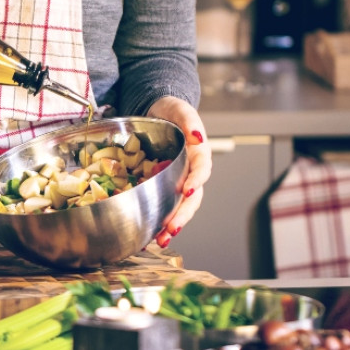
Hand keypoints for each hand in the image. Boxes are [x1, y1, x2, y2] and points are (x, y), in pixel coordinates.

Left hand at [145, 96, 211, 247]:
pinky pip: (164, 206)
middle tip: (171, 228)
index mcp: (198, 154)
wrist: (157, 113)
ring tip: (160, 240)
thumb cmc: (171, 111)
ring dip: (172, 225)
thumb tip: (197, 137)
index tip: (187, 191)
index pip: (201, 170)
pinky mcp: (164, 187)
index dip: (196, 181)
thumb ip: (189, 121)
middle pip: (192, 198)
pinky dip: (158, 221)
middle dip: (183, 214)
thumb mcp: (180, 110)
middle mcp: (191, 172)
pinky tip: (148, 235)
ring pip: (180, 207)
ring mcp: (178, 181)